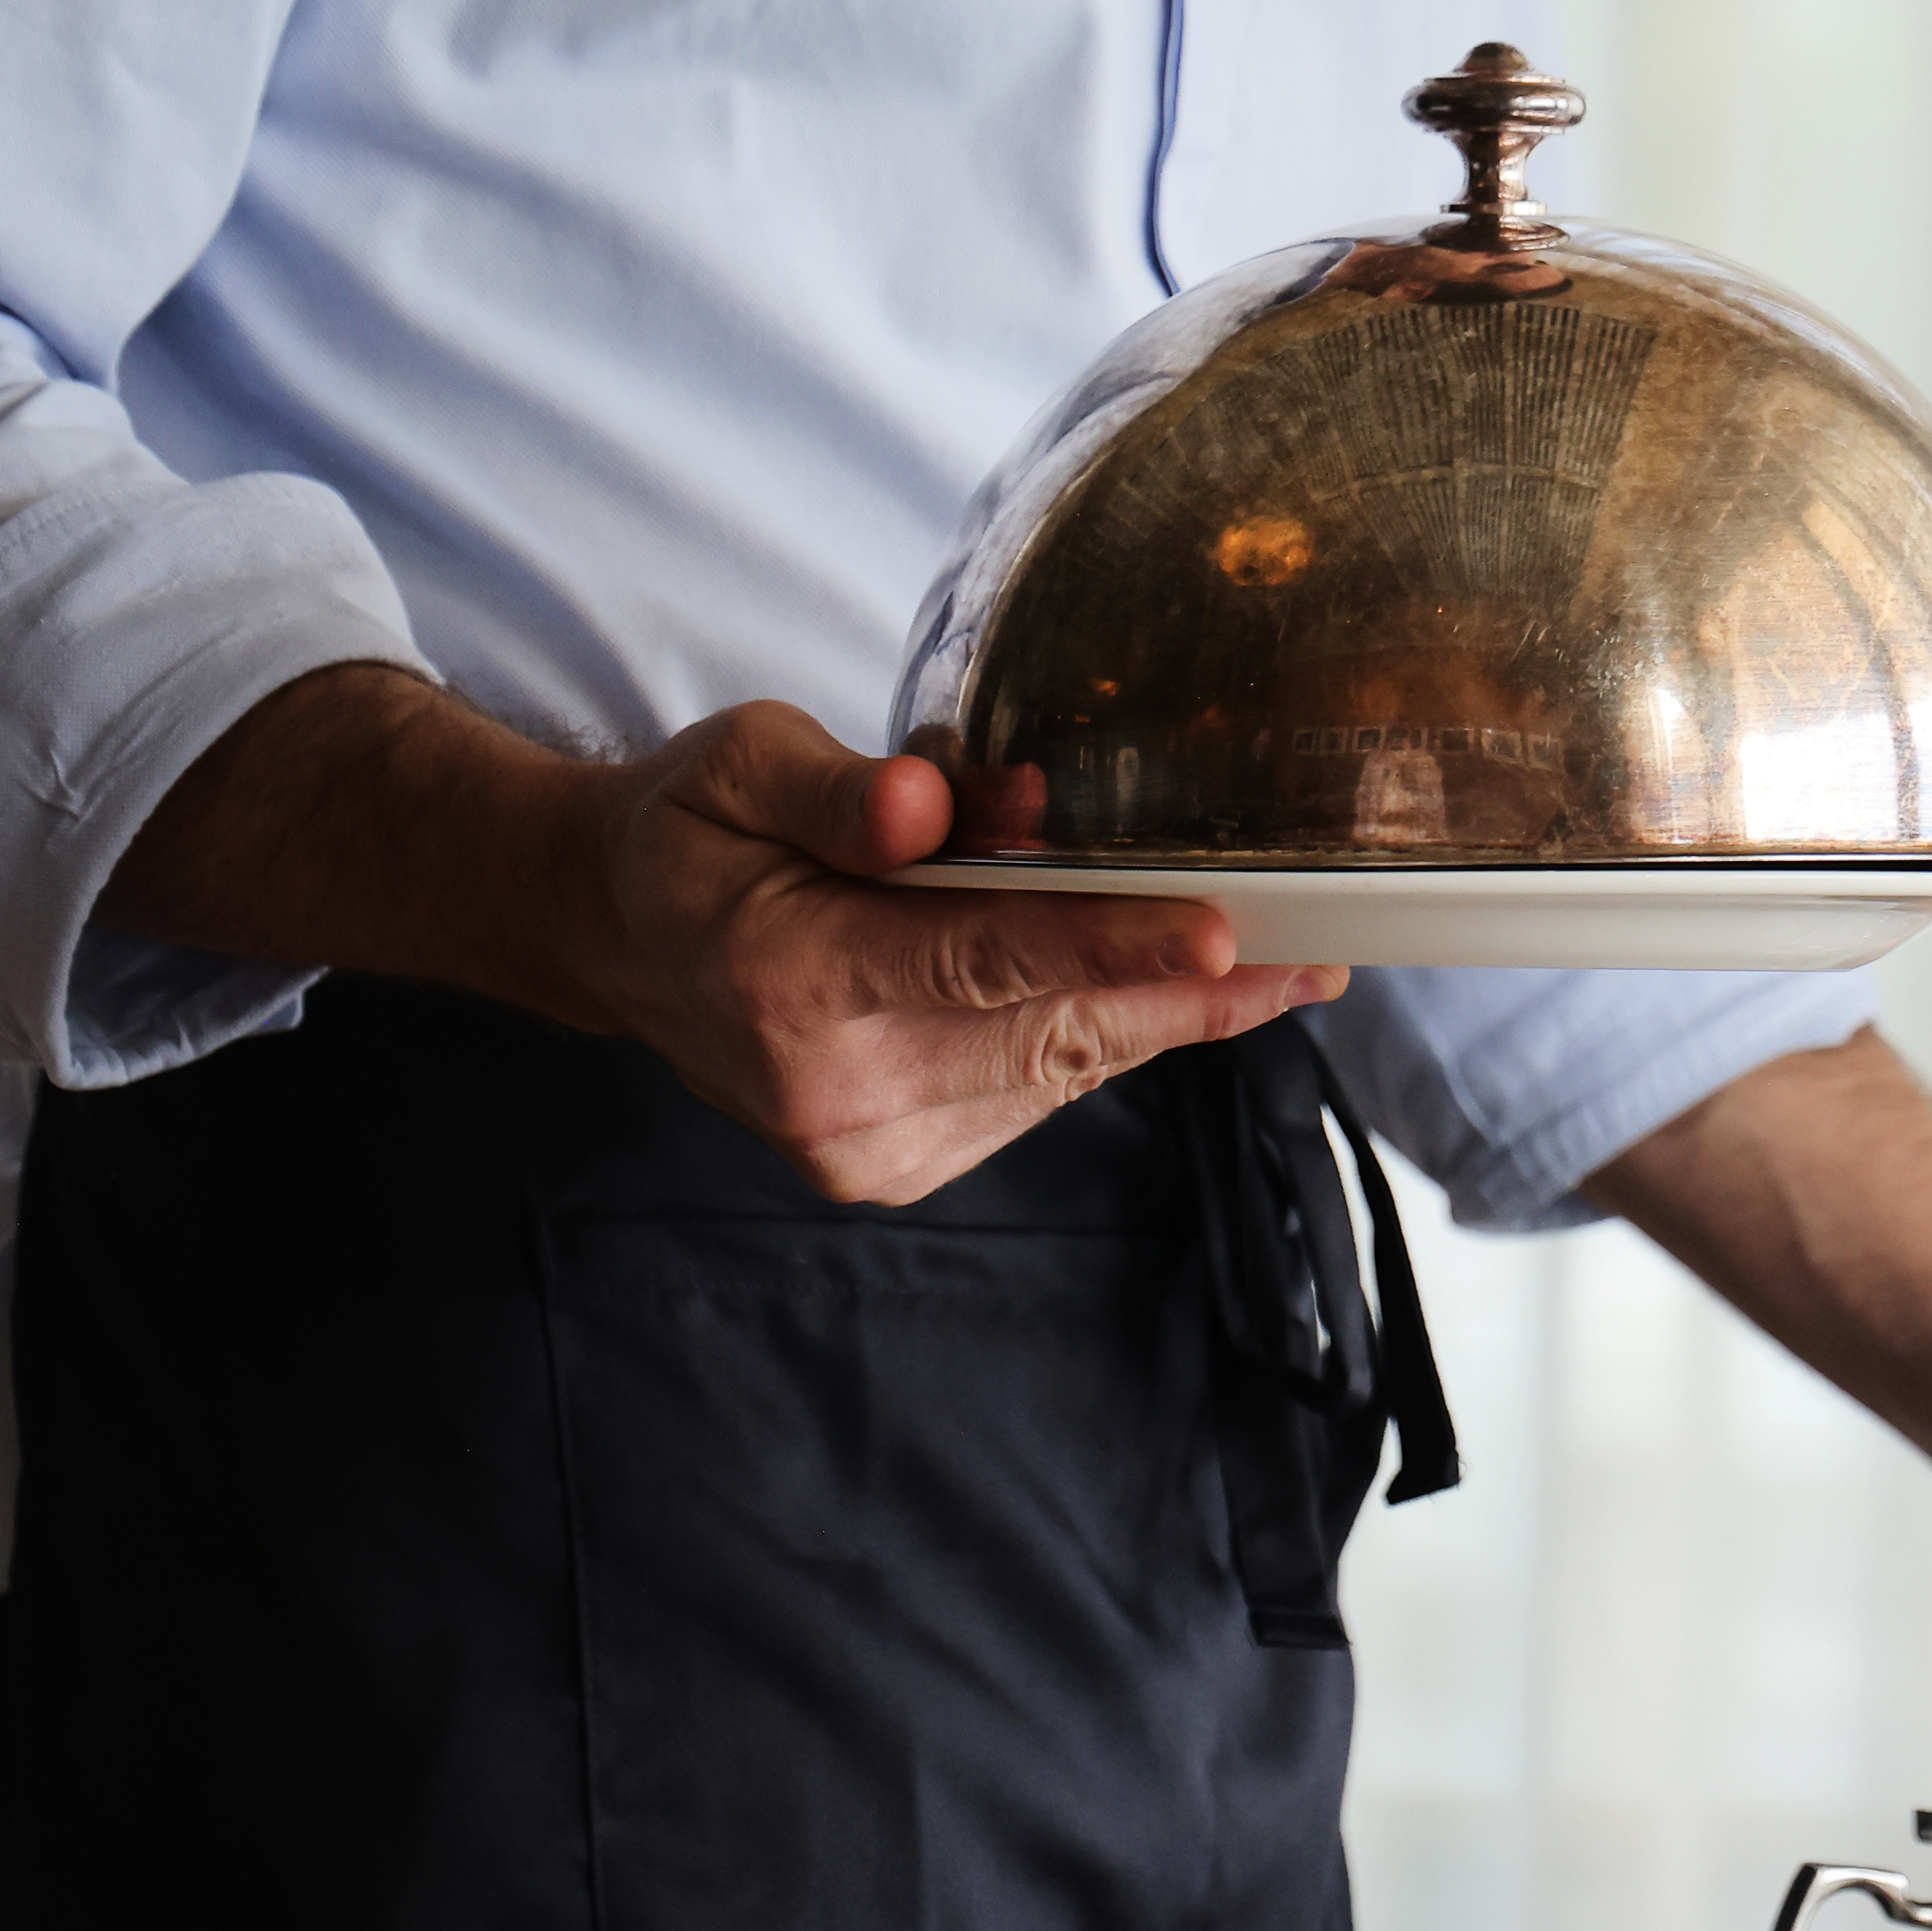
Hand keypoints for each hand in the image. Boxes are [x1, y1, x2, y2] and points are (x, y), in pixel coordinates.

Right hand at [100, 663, 1340, 1203]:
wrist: (610, 941)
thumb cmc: (683, 839)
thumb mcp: (738, 766)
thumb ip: (845, 787)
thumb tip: (941, 798)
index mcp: (791, 983)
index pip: (984, 960)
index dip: (1112, 942)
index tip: (1225, 931)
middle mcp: (833, 1088)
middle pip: (1051, 1023)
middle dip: (1189, 979)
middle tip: (1321, 941)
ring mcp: (867, 1144)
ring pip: (1061, 1066)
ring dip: (1170, 1011)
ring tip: (1286, 963)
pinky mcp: (897, 1164)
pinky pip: (1035, 1090)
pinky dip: (1107, 1034)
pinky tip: (1180, 989)